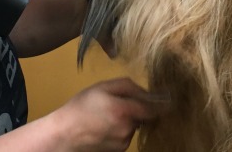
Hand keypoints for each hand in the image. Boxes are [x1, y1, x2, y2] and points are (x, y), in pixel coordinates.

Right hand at [50, 78, 168, 151]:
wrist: (64, 134)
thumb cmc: (81, 107)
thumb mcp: (102, 87)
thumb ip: (128, 86)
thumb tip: (149, 92)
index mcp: (125, 111)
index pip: (156, 109)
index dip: (163, 103)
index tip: (168, 98)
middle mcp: (128, 129)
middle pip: (143, 116)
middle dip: (136, 109)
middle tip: (117, 103)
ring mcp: (124, 143)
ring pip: (134, 126)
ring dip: (127, 120)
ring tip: (106, 116)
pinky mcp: (119, 151)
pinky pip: (125, 136)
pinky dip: (120, 130)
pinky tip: (104, 127)